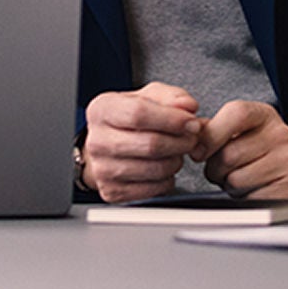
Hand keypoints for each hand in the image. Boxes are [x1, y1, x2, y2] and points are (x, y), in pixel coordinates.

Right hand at [81, 82, 202, 201]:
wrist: (107, 146)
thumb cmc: (129, 120)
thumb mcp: (149, 98)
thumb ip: (172, 97)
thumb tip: (188, 107)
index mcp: (102, 110)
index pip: (138, 114)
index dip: (172, 119)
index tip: (191, 122)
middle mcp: (97, 141)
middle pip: (150, 144)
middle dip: (180, 142)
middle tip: (191, 138)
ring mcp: (102, 169)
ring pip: (156, 169)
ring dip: (176, 161)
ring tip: (176, 151)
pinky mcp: (112, 191)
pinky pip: (154, 189)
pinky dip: (168, 179)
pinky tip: (163, 167)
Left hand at [193, 100, 287, 201]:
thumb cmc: (258, 156)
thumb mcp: (238, 134)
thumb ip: (211, 130)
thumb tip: (189, 130)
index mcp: (265, 115)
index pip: (236, 113)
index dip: (211, 134)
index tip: (198, 152)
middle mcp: (282, 134)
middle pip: (229, 154)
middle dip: (216, 169)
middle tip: (226, 171)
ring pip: (236, 180)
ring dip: (230, 186)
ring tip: (243, 181)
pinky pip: (252, 198)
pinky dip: (246, 200)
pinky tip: (255, 192)